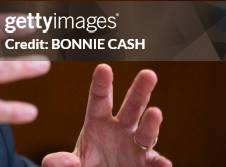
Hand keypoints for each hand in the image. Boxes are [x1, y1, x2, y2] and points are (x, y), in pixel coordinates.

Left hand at [42, 64, 170, 166]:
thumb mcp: (71, 163)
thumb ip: (62, 162)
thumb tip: (68, 163)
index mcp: (98, 122)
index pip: (99, 98)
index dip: (101, 83)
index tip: (103, 68)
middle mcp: (120, 130)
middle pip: (131, 107)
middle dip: (140, 90)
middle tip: (148, 73)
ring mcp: (135, 146)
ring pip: (145, 132)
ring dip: (151, 122)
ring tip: (155, 112)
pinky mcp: (145, 164)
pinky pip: (154, 162)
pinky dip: (159, 162)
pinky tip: (163, 163)